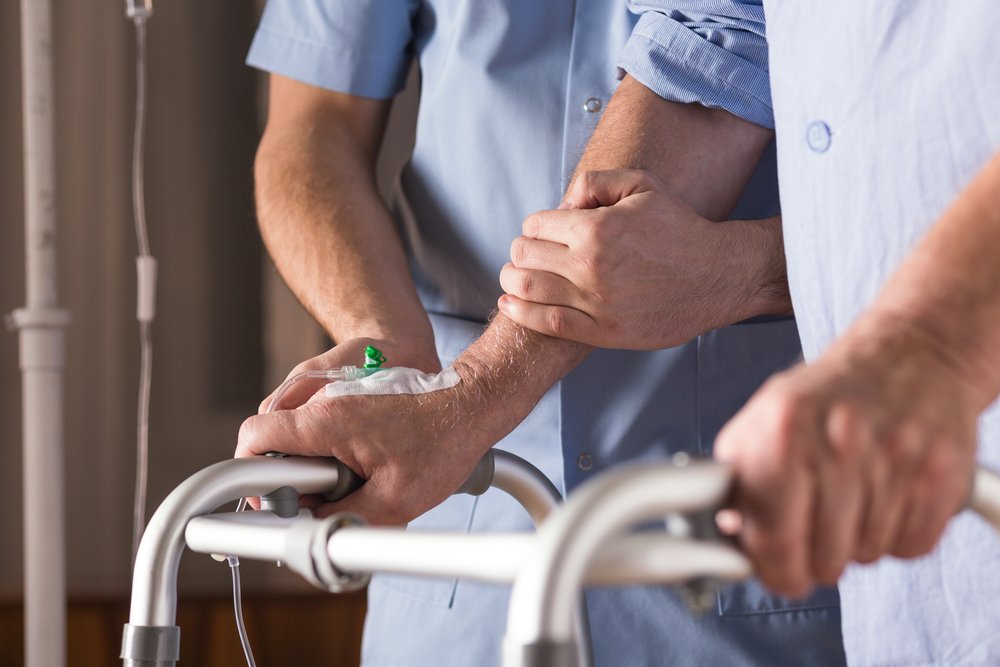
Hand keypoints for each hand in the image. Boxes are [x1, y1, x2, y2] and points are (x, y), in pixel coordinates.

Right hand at [236, 332, 536, 524]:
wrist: (473, 404)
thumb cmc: (442, 445)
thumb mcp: (395, 500)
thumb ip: (344, 519)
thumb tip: (313, 533)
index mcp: (326, 420)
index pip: (255, 437)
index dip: (247, 474)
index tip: (269, 503)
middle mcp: (325, 402)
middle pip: (273, 442)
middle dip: (286, 479)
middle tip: (317, 505)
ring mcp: (339, 398)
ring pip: (298, 438)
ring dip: (311, 468)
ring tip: (349, 487)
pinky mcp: (354, 401)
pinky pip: (322, 431)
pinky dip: (330, 454)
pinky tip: (363, 471)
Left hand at [498, 169, 787, 348]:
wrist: (718, 276)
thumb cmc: (681, 229)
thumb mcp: (643, 185)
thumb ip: (595, 182)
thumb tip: (561, 202)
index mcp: (596, 229)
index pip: (535, 225)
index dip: (536, 225)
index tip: (545, 232)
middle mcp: (590, 266)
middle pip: (524, 256)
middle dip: (521, 251)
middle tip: (528, 253)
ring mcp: (594, 302)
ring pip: (526, 289)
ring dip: (511, 280)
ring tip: (513, 277)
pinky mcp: (602, 331)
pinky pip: (546, 323)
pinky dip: (520, 312)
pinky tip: (510, 304)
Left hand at [714, 315, 979, 597]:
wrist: (908, 354)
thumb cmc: (827, 394)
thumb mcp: (761, 421)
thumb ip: (737, 482)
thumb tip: (721, 541)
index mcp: (782, 430)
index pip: (773, 537)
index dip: (774, 570)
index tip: (779, 574)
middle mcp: (839, 441)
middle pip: (824, 557)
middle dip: (816, 557)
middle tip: (816, 532)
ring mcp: (894, 456)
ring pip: (867, 555)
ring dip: (857, 543)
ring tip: (853, 499)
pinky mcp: (940, 472)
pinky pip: (911, 546)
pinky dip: (898, 536)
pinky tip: (886, 500)